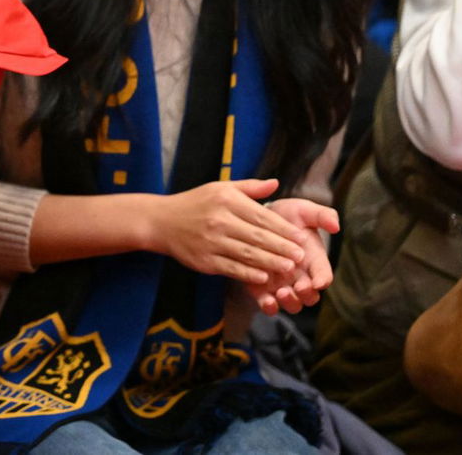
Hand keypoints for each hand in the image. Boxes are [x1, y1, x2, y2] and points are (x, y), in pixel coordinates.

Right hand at [144, 178, 306, 283]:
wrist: (160, 221)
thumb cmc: (194, 203)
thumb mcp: (219, 188)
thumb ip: (249, 187)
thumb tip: (276, 183)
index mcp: (226, 200)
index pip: (261, 216)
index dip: (284, 229)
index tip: (301, 237)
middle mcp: (219, 220)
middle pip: (258, 236)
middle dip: (282, 247)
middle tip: (301, 256)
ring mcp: (211, 241)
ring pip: (247, 254)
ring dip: (271, 262)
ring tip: (289, 268)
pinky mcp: (204, 260)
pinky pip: (232, 268)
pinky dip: (249, 274)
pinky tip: (263, 277)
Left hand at [241, 197, 339, 314]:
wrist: (259, 218)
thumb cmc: (288, 216)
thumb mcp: (305, 210)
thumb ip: (322, 215)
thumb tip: (336, 225)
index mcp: (314, 260)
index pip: (324, 275)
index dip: (322, 279)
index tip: (319, 281)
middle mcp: (301, 276)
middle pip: (310, 295)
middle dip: (306, 294)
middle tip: (299, 287)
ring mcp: (282, 284)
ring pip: (292, 304)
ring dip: (290, 302)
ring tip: (282, 293)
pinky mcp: (262, 288)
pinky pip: (269, 304)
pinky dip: (269, 306)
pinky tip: (266, 301)